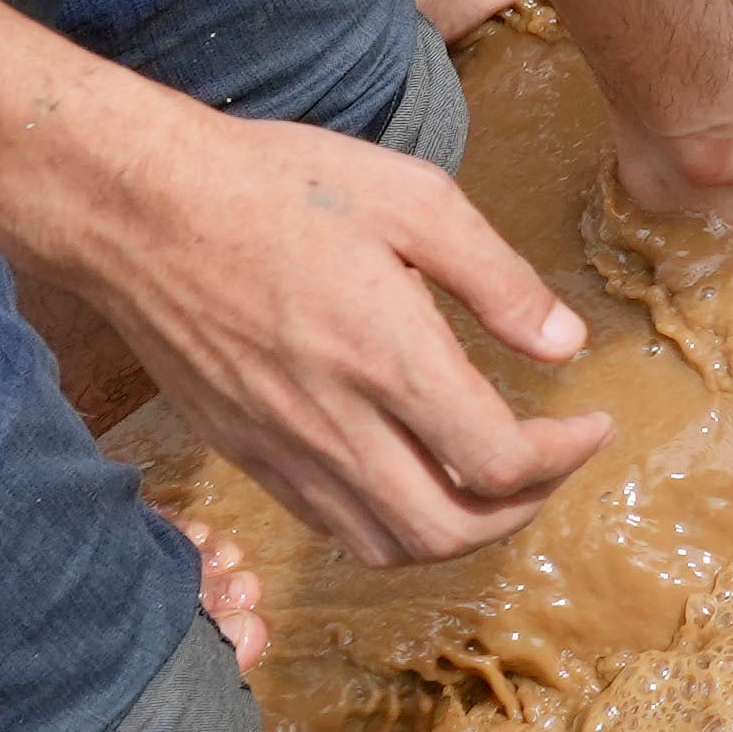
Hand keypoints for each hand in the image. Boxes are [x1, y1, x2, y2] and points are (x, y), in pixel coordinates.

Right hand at [0, 83, 607, 566]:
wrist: (139, 209)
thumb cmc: (279, 184)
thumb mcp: (411, 197)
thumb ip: (497, 279)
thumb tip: (565, 345)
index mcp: (389, 360)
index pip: (501, 462)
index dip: (566, 457)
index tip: (594, 422)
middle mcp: (335, 426)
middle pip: (449, 532)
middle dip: (523, 510)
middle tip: (553, 461)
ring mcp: (282, 451)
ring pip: (387, 547)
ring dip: (457, 531)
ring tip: (492, 480)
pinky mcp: (244, 453)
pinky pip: (330, 526)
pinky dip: (390, 524)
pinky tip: (411, 470)